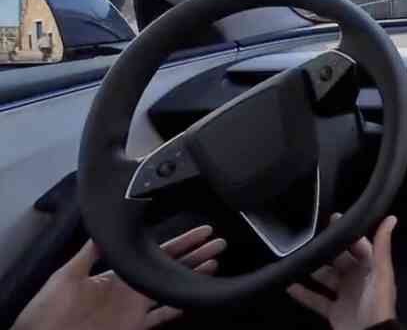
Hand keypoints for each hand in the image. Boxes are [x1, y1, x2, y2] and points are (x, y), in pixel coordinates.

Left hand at [13, 225, 225, 329]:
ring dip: (193, 276)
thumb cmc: (49, 310)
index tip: (199, 230)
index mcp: (117, 272)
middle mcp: (130, 288)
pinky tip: (193, 299)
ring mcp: (134, 308)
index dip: (180, 241)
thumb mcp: (67, 274)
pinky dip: (177, 308)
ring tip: (215, 264)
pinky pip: (161, 316)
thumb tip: (105, 226)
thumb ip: (89, 252)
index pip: (155, 251)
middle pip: (170, 267)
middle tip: (218, 243)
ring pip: (172, 288)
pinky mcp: (134, 326)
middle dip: (196, 254)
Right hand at [287, 214, 397, 329]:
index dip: (346, 232)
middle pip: (339, 260)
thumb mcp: (381, 273)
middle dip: (325, 250)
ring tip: (296, 258)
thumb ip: (382, 246)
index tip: (330, 218)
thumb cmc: (377, 303)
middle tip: (307, 238)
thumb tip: (391, 217)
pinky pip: (316, 299)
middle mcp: (357, 278)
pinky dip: (304, 293)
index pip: (358, 244)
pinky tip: (290, 285)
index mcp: (371, 267)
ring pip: (325, 278)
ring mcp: (345, 295)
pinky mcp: (334, 311)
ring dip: (312, 269)